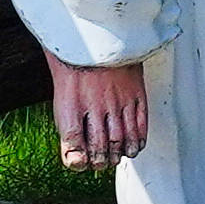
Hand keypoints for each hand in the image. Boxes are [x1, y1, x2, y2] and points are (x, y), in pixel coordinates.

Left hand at [51, 52, 148, 169]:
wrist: (91, 41)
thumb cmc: (75, 77)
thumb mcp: (63, 106)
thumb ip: (69, 136)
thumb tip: (78, 162)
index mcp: (72, 106)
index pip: (76, 144)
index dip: (82, 159)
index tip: (85, 162)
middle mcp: (96, 104)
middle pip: (102, 145)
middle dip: (103, 160)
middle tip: (103, 162)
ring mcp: (118, 98)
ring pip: (123, 138)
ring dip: (120, 153)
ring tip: (117, 156)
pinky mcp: (135, 92)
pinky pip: (140, 123)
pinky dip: (138, 140)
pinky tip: (134, 145)